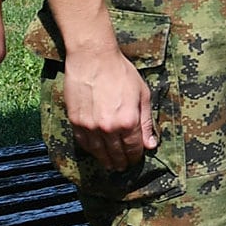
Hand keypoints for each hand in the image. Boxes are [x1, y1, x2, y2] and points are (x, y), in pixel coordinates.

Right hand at [63, 44, 156, 171]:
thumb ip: (146, 122)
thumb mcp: (142, 95)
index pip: (133, 148)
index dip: (135, 156)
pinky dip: (90, 150)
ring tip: (110, 165)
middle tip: (123, 167)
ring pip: (98, 152)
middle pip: (116, 153)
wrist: (93, 58)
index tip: (136, 159)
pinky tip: (95, 152)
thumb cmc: (121, 73)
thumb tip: (150, 145)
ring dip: (105, 161)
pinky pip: (83, 142)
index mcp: (128, 121)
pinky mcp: (75, 121)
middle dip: (121, 162)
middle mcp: (108, 128)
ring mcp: (90, 126)